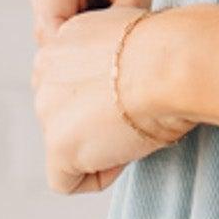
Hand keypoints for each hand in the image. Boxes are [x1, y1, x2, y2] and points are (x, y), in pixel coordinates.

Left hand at [32, 3, 192, 195]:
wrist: (174, 65)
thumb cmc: (171, 50)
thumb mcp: (132, 37)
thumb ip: (109, 56)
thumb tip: (120, 82)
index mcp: (63, 39)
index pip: (66, 77)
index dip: (99, 92)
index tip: (130, 90)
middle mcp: (44, 70)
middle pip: (59, 110)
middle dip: (92, 120)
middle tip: (135, 112)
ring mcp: (47, 110)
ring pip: (64, 143)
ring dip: (98, 145)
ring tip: (136, 129)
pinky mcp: (58, 145)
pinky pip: (64, 181)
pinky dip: (96, 176)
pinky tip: (126, 156)